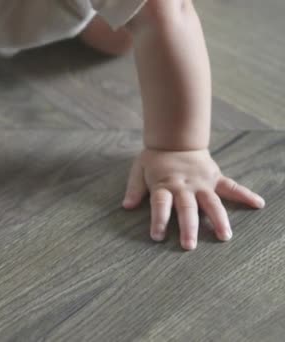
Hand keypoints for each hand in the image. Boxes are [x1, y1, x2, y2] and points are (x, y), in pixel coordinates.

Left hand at [122, 149, 264, 249]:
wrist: (175, 138)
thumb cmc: (155, 159)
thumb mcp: (139, 170)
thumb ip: (134, 189)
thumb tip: (127, 206)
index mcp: (164, 185)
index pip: (160, 205)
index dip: (158, 220)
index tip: (158, 237)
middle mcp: (184, 186)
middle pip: (186, 208)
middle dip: (188, 227)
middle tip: (189, 245)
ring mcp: (201, 183)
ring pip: (211, 203)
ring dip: (218, 219)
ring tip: (224, 236)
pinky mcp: (214, 178)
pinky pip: (232, 187)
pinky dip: (245, 195)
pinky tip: (258, 204)